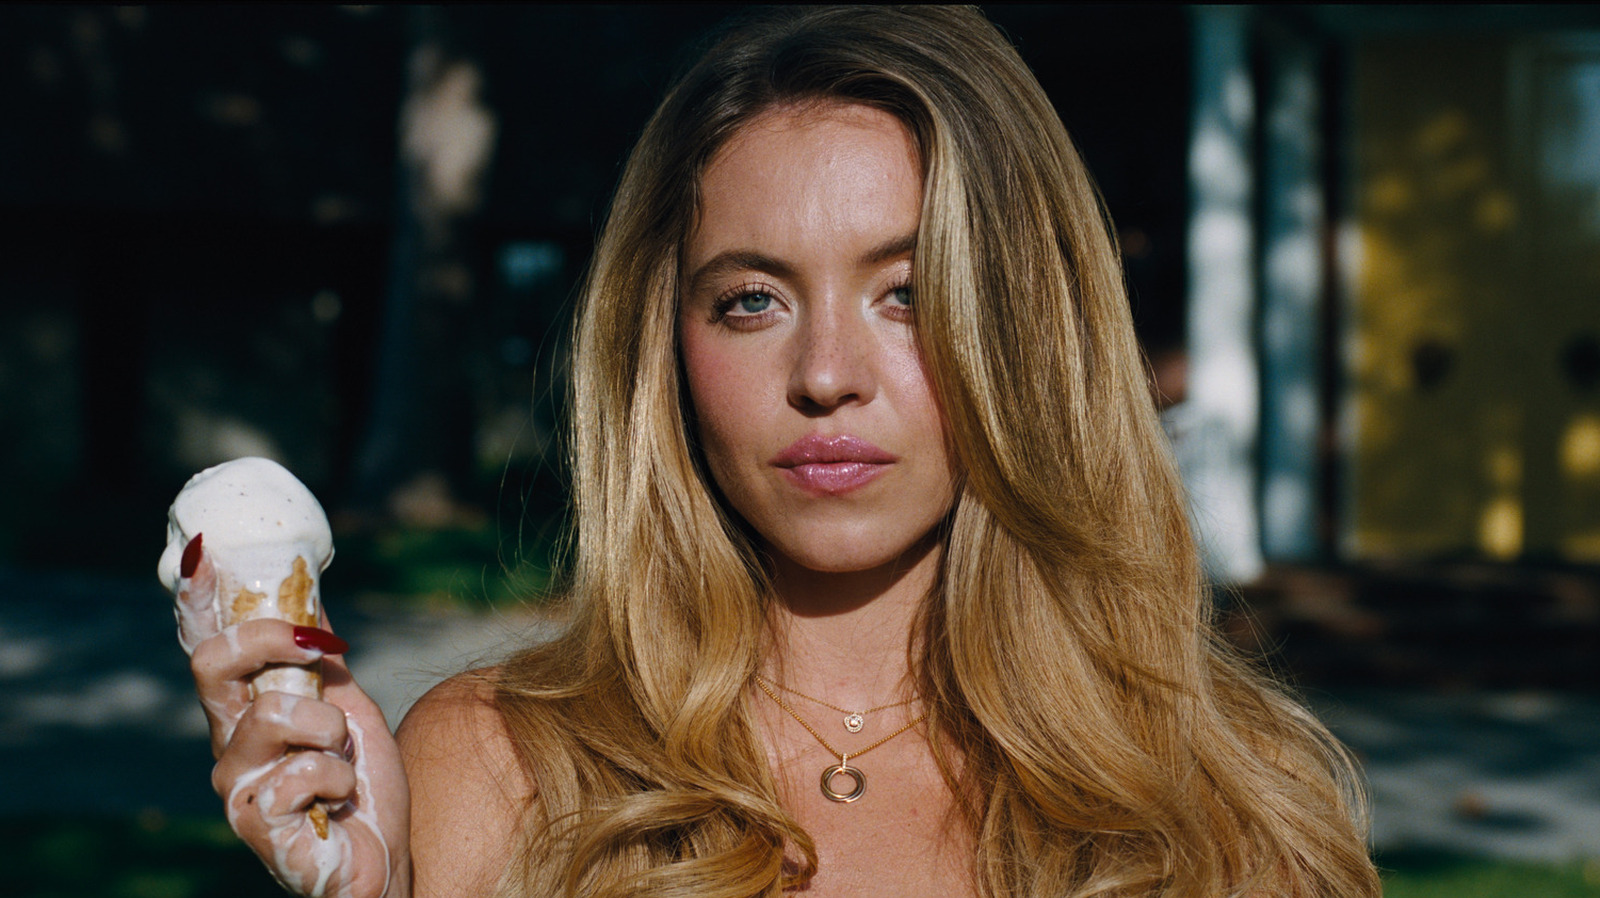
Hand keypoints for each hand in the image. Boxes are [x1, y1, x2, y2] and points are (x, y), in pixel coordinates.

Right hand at [184, 549, 409, 897]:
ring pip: (272, 716)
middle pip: (213, 663)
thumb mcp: (347, 705)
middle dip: (272, 641)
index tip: (203, 549)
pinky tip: (339, 803)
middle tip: (321, 651)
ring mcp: (236, 786)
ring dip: (330, 731)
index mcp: (245, 710)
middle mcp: (227, 744)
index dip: (199, 599)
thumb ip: (317, 659)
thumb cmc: (361, 788)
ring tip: (342, 760)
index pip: (209, 645)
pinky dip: (339, 779)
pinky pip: (303, 771)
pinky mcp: (256, 824)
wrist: (385, 859)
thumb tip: (308, 594)